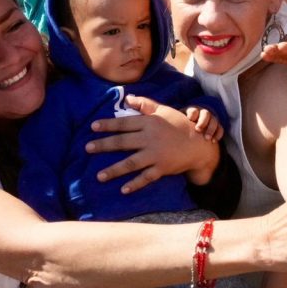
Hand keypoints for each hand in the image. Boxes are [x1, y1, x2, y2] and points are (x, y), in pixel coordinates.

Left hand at [87, 95, 219, 190]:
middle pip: (123, 142)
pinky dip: (135, 184)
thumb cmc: (180, 125)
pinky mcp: (162, 168)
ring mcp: (156, 155)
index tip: (93, 127)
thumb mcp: (164, 110)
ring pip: (131, 163)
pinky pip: (146, 177)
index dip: (108, 125)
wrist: (199, 144)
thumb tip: (128, 98)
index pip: (124, 123)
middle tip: (87, 148)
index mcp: (149, 123)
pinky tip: (123, 189)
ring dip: (114, 170)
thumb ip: (145, 105)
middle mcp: (150, 138)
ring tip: (99, 176)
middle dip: (104, 145)